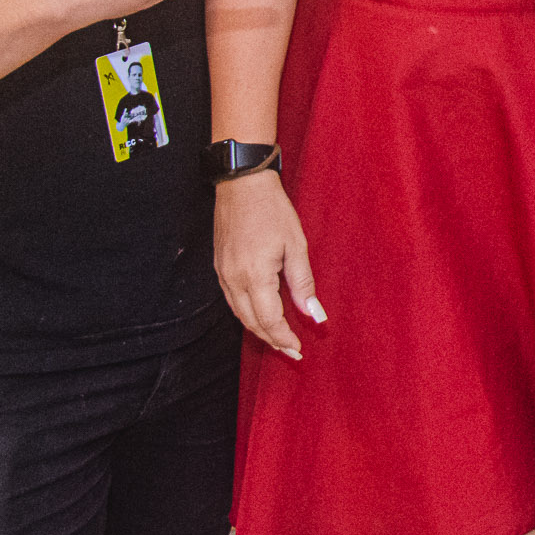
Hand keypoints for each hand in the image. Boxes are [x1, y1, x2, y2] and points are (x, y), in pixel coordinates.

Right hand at [213, 170, 322, 357]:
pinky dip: (247, 314)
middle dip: (272, 340)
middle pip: (252, 322)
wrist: (242, 184)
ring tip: (278, 339)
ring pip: (240, 314)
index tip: (298, 349)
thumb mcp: (295, 245)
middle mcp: (234, 280)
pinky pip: (232, 301)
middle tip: (291, 351)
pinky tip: (260, 315)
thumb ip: (302, 283)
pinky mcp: (220, 268)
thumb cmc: (272, 209)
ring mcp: (223, 275)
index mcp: (255, 275)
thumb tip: (314, 314)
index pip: (269, 320)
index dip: (284, 338)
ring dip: (258, 330)